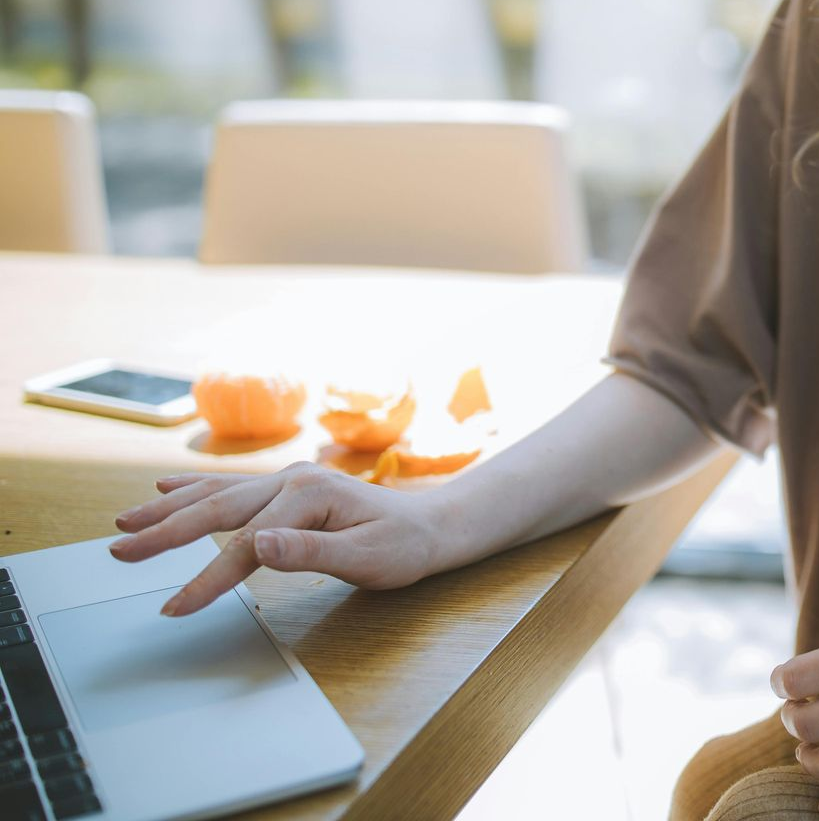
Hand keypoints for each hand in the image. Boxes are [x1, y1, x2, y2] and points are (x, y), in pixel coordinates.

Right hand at [109, 462, 445, 616]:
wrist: (431, 528)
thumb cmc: (404, 546)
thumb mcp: (368, 558)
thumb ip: (312, 553)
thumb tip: (260, 545)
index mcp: (310, 495)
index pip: (246, 545)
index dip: (208, 579)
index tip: (173, 608)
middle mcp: (293, 480)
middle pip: (218, 508)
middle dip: (165, 532)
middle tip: (118, 551)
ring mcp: (288, 481)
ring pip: (216, 494)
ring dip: (168, 509)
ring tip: (124, 523)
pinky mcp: (287, 490)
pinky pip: (230, 488)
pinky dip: (192, 490)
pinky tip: (163, 489)